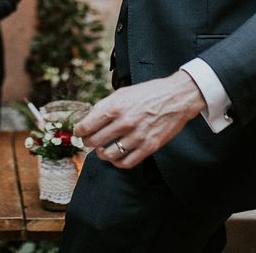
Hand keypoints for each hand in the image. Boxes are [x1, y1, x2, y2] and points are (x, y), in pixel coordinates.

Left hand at [74, 71, 205, 168]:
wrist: (176, 97)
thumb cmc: (149, 93)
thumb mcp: (123, 92)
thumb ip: (106, 106)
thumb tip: (90, 118)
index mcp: (115, 107)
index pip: (86, 126)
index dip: (79, 131)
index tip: (80, 132)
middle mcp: (124, 122)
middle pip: (94, 142)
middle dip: (88, 142)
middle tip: (90, 141)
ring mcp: (136, 136)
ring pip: (108, 155)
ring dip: (102, 154)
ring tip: (103, 149)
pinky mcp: (148, 147)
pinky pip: (126, 163)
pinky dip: (118, 162)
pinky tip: (117, 156)